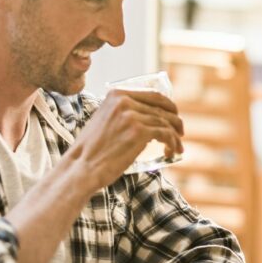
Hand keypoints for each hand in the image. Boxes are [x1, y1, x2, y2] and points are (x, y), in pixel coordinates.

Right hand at [68, 89, 183, 189]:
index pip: (153, 95)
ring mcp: (132, 116)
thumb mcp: (104, 120)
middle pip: (162, 108)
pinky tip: (172, 152)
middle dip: (175, 121)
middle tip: (180, 132)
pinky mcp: (139, 132)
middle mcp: (124, 101)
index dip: (168, 105)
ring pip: (166, 122)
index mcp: (116, 95)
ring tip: (177, 147)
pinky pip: (166, 134)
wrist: (81, 167)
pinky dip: (173, 143)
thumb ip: (122, 113)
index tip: (174, 116)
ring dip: (175, 136)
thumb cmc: (92, 150)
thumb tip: (146, 116)